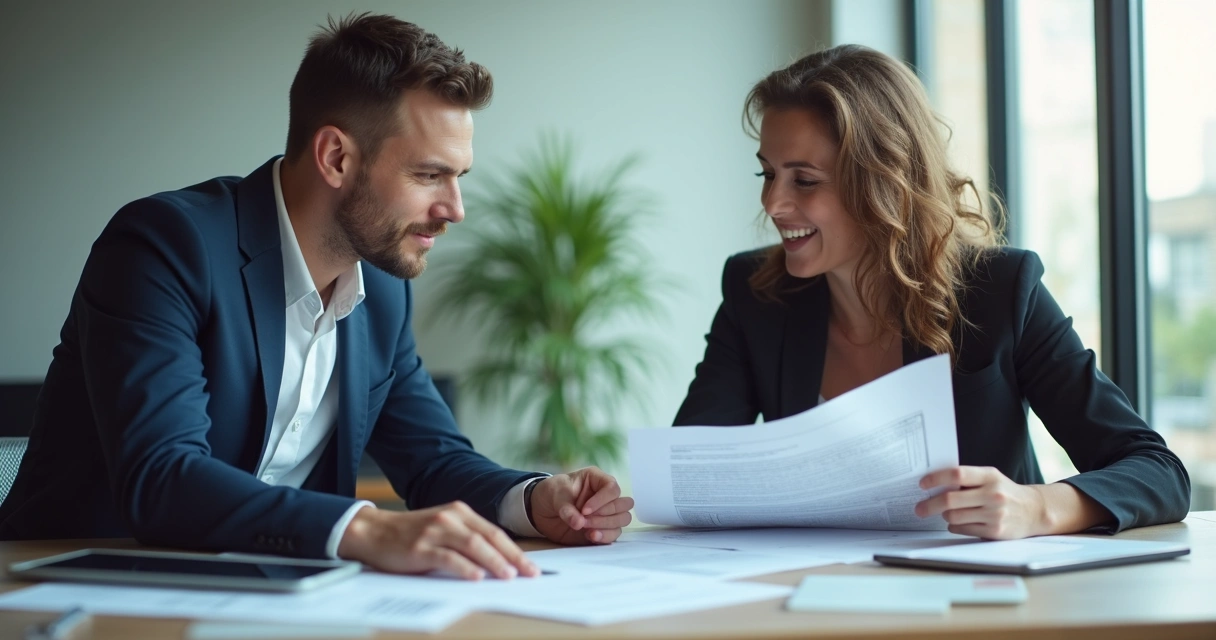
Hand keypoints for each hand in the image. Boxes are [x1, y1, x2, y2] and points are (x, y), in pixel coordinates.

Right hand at [336, 502, 539, 579]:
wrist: (374, 531)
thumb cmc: (411, 534)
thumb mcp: (443, 529)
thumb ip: (466, 538)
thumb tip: (499, 561)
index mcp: (460, 512)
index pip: (495, 532)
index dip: (515, 550)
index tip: (531, 567)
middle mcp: (450, 518)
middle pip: (489, 538)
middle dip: (512, 557)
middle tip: (529, 573)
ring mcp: (435, 531)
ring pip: (472, 545)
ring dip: (494, 561)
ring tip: (508, 576)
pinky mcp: (421, 547)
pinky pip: (447, 557)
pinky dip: (464, 567)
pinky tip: (477, 576)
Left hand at [530, 467, 633, 544]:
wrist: (542, 510)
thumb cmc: (552, 493)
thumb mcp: (556, 495)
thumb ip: (567, 509)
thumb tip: (579, 524)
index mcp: (597, 479)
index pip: (612, 488)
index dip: (602, 500)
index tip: (584, 510)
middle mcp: (605, 496)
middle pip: (623, 504)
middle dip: (605, 514)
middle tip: (585, 519)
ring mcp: (605, 513)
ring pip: (623, 519)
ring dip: (607, 525)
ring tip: (586, 529)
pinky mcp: (602, 528)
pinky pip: (614, 534)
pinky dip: (605, 536)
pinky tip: (590, 536)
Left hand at [915, 466, 1046, 538]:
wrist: (1034, 511)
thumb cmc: (1005, 492)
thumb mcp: (991, 478)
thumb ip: (968, 480)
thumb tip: (935, 485)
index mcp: (990, 476)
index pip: (957, 474)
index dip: (936, 479)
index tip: (922, 484)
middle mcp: (993, 494)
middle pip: (950, 500)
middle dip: (930, 505)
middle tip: (919, 508)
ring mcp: (994, 514)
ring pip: (954, 516)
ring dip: (944, 516)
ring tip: (946, 513)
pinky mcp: (994, 531)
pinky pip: (962, 529)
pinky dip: (954, 526)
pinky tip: (958, 522)